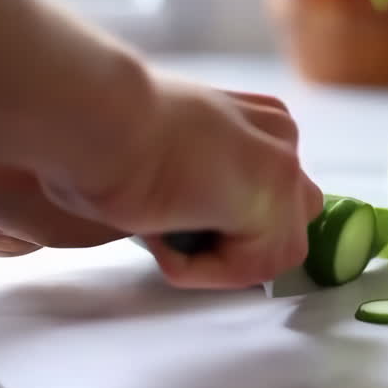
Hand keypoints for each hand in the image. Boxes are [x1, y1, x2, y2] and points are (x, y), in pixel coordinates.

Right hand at [0, 73, 323, 288]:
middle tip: (176, 235)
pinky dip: (200, 271)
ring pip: (270, 256)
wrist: (96, 116)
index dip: (229, 229)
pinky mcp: (272, 198)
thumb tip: (200, 222)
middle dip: (240, 249)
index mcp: (258, 120)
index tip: (175, 225)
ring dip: (213, 263)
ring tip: (161, 231)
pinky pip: (249, 269)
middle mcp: (281, 136)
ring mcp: (283, 166)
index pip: (276, 197)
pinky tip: (163, 234)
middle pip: (291, 226)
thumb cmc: (104, 135)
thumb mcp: (169, 157)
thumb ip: (202, 183)